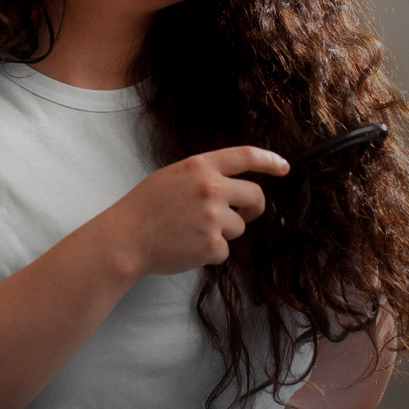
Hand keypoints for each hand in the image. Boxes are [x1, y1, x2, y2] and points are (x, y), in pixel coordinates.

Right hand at [98, 146, 288, 277]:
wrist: (125, 239)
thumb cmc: (145, 208)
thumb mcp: (173, 176)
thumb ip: (203, 175)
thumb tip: (235, 185)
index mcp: (200, 166)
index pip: (245, 156)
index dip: (270, 161)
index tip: (284, 167)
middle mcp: (211, 188)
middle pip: (255, 196)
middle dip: (253, 209)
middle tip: (245, 215)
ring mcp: (213, 217)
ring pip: (239, 227)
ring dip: (223, 233)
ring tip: (192, 233)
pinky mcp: (212, 245)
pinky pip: (225, 249)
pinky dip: (210, 252)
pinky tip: (187, 247)